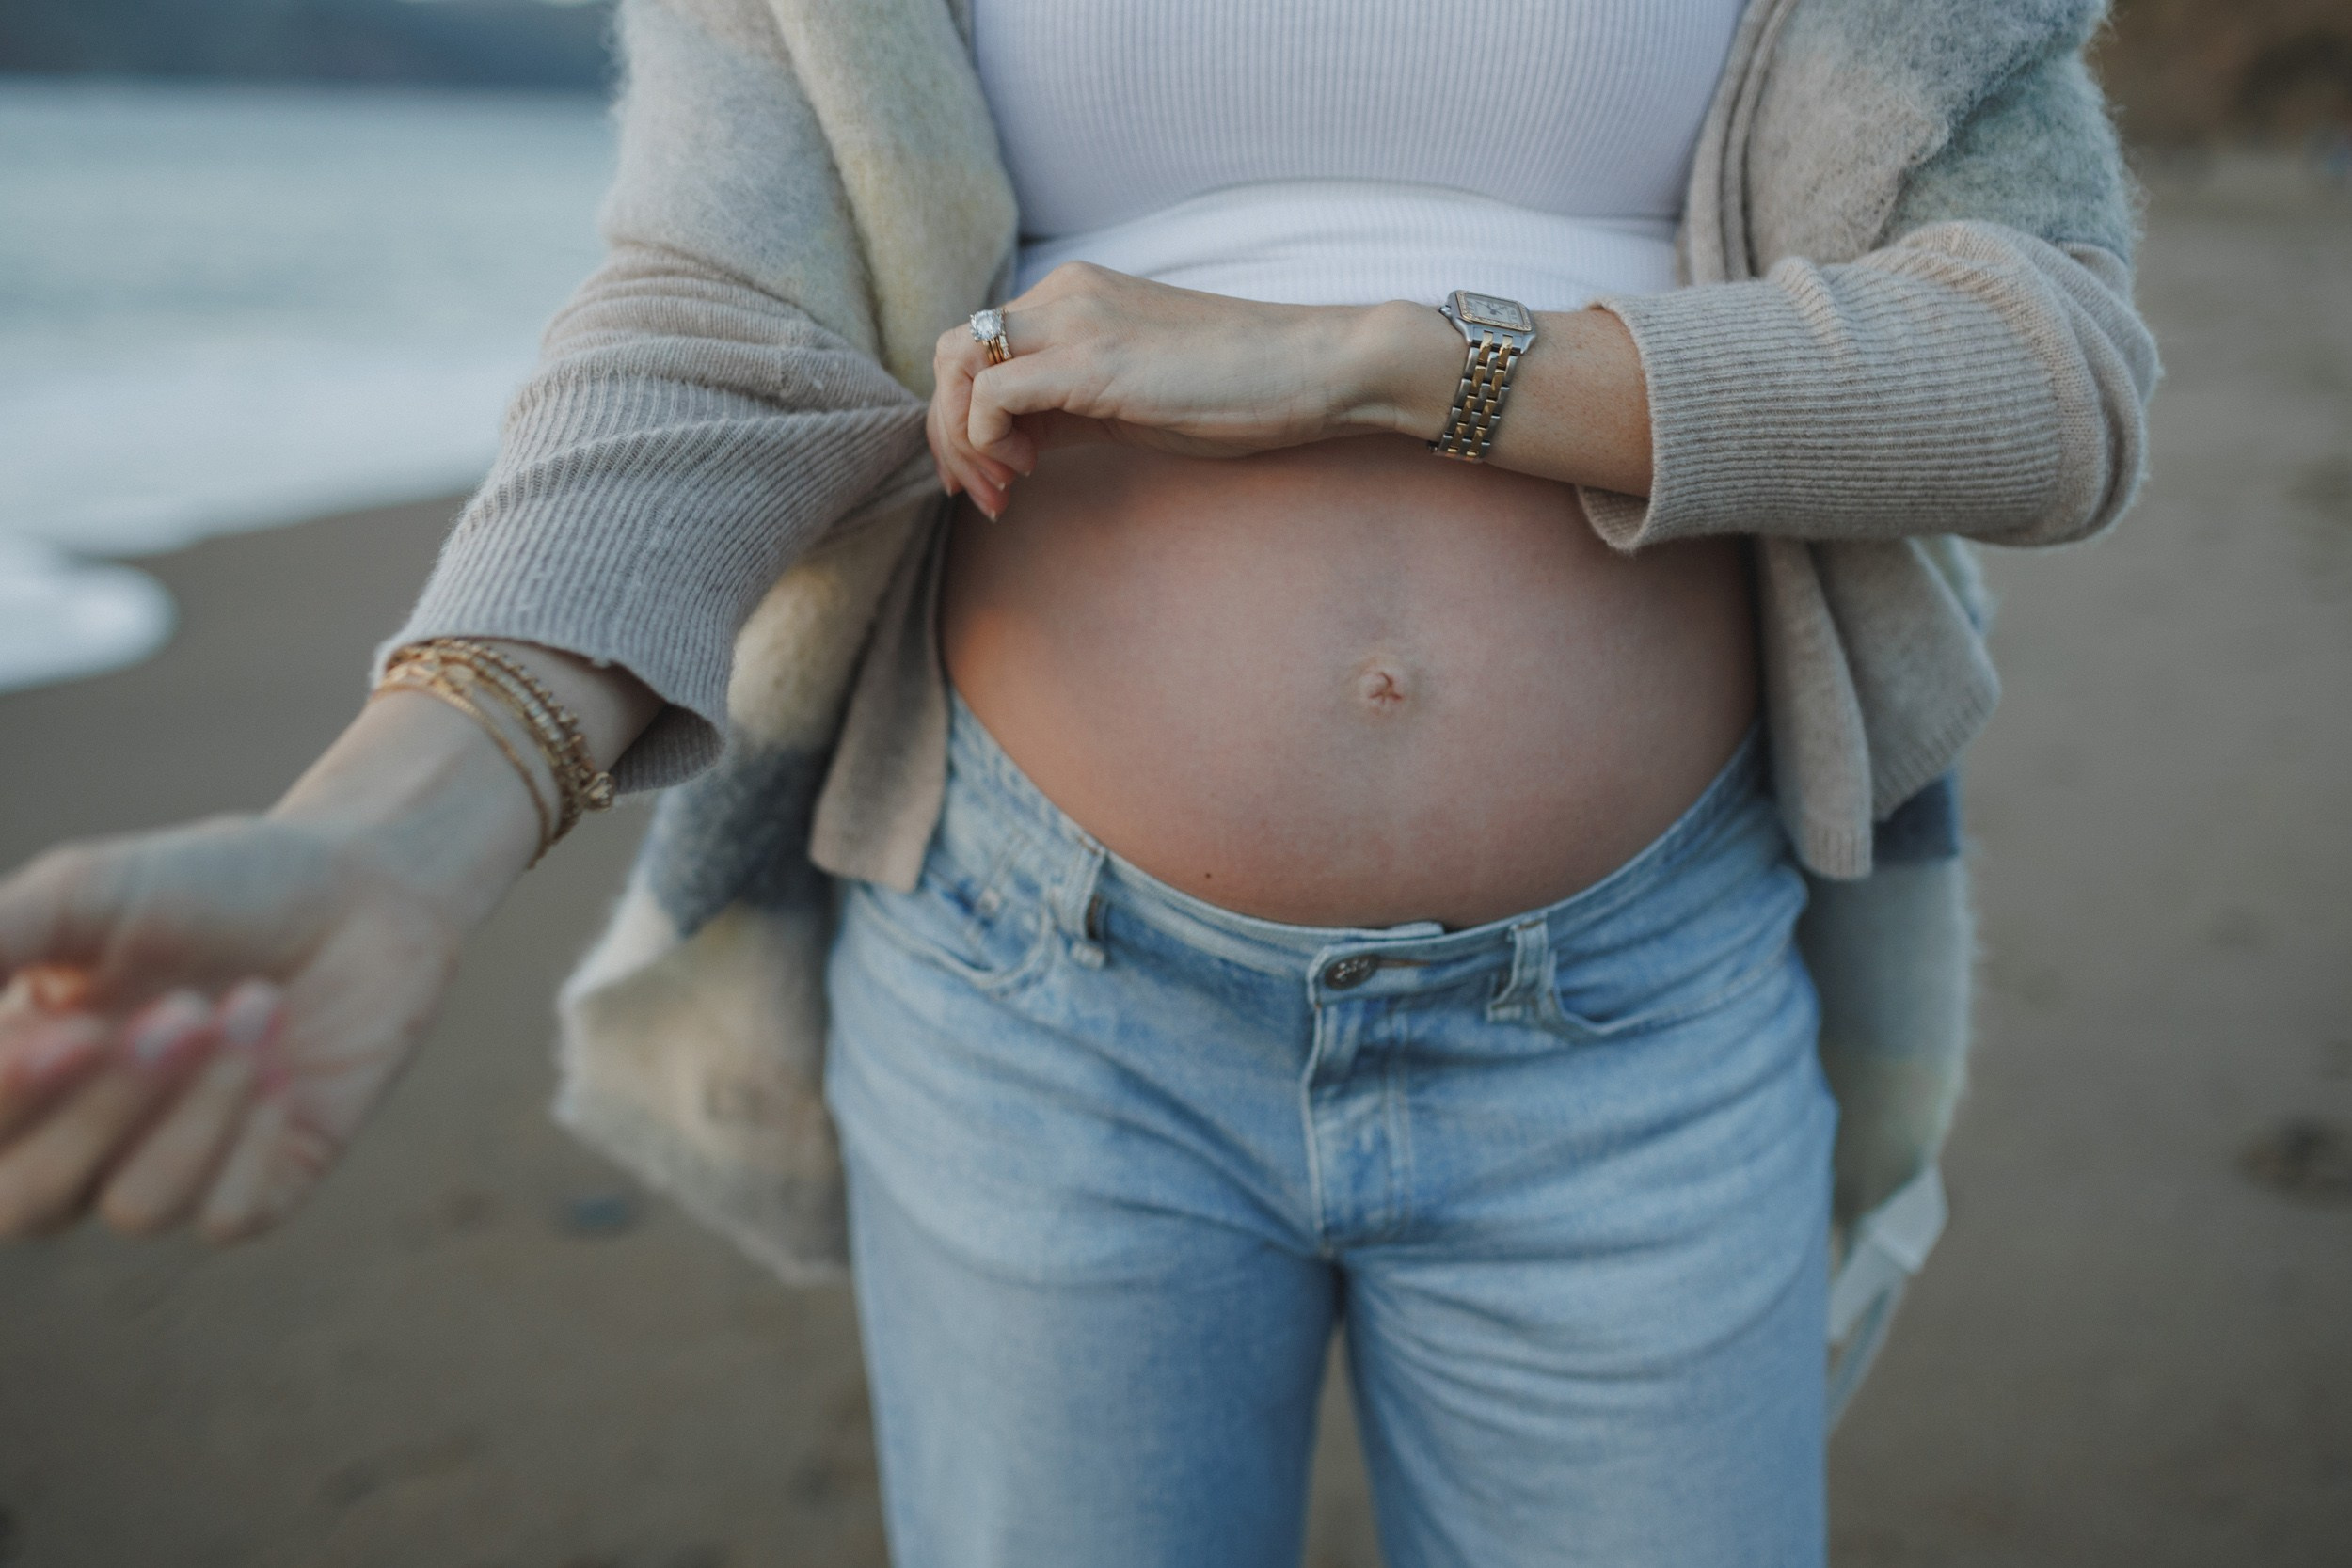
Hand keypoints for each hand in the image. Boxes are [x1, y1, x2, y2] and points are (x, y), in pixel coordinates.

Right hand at [0, 814, 461, 1239]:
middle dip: (98, 1112)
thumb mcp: (86, 893)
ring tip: (250, 1004)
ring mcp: (169, 1166)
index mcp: (13, 1072)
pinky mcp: (263, 1183)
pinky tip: (281, 1066)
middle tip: (176, 1013)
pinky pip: (227, 1217)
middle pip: (24, 1203)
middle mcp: (75, 1139)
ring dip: (197, 1105)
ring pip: (136, 1206)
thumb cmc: (210, 885)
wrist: (361, 888)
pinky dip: (251, 1140)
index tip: (69, 1029)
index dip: (4, 1100)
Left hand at [927, 263, 1411, 514]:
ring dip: (960, 438)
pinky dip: (987, 440)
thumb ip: (1070, 408)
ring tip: (1003, 490)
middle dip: (948, 432)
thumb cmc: (1238, 390)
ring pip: (957, 365)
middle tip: (983, 495)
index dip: (962, 418)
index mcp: (1073, 299)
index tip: (995, 480)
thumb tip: (1015, 445)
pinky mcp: (1092, 360)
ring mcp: (1075, 322)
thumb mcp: (1134, 397)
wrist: (1316, 368)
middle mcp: (1064, 296)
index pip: (976, 346)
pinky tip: (1025, 475)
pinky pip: (993, 393)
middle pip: (951, 352)